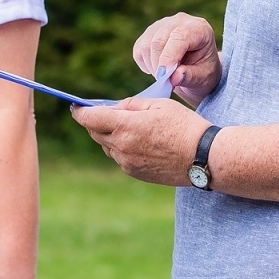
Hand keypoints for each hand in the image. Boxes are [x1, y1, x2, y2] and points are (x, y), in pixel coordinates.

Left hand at [72, 98, 210, 185]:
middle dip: (95, 122)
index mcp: (126, 127)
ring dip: (109, 136)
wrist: (203, 157)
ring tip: (125, 126)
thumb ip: (131, 104)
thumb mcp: (158, 105)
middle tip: (101, 113)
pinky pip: (120, 158)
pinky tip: (137, 141)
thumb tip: (114, 108)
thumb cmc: (184, 125)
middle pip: (95, 133)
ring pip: (107, 147)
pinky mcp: (136, 173)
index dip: (79, 112)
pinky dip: (121, 148)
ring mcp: (127, 163)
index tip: (75, 106)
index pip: (90, 118)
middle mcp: (122, 147)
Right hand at [133, 13, 220, 104]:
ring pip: (146, 46)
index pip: (179, 37)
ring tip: (166, 76)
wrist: (198, 68)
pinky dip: (145, 64)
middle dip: (159, 66)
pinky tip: (158, 68)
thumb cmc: (204, 72)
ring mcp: (162, 24)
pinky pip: (139, 49)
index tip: (164, 77)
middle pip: (158, 41)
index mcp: (199, 28)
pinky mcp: (149, 32)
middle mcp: (180, 21)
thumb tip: (173, 78)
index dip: (169, 56)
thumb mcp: (203, 78)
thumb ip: (189, 77)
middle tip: (166, 83)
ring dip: (152, 66)